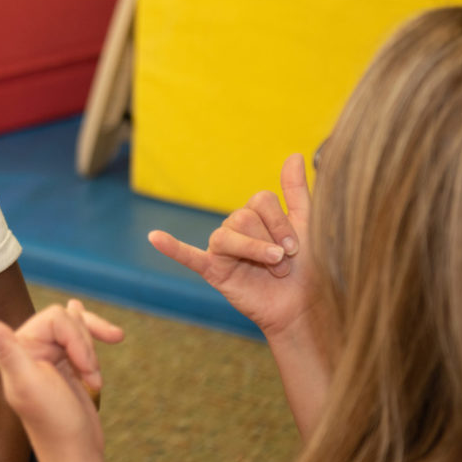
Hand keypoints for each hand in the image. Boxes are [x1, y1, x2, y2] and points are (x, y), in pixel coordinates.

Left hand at [0, 300, 124, 452]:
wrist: (76, 454)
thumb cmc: (53, 422)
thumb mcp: (27, 382)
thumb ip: (3, 348)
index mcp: (17, 348)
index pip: (56, 317)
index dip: (76, 339)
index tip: (85, 367)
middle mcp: (32, 350)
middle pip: (69, 321)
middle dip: (86, 345)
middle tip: (91, 376)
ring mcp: (51, 358)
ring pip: (78, 329)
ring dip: (92, 352)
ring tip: (95, 379)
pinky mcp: (67, 368)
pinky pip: (82, 341)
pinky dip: (95, 346)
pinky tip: (107, 333)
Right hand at [148, 153, 313, 339]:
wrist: (301, 306)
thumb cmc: (305, 267)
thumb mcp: (306, 225)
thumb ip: (296, 191)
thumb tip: (295, 155)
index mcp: (255, 214)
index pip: (260, 201)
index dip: (280, 223)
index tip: (296, 246)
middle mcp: (235, 227)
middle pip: (244, 217)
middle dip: (269, 241)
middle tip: (283, 263)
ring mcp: (221, 249)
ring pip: (226, 236)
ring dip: (253, 251)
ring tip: (273, 269)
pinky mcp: (212, 270)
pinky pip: (188, 255)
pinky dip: (171, 247)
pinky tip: (155, 237)